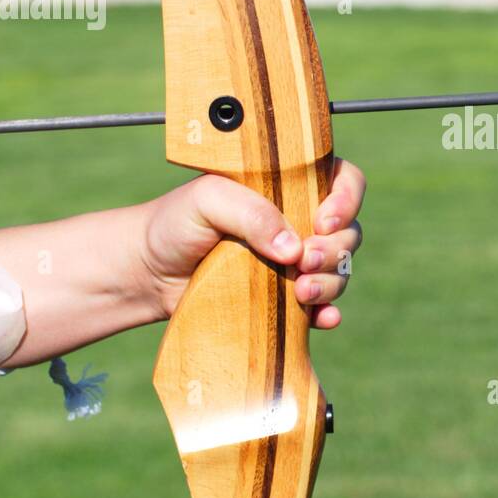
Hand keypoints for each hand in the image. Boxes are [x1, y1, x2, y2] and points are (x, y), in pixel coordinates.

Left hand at [138, 161, 364, 328]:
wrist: (149, 272)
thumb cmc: (176, 223)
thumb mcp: (207, 200)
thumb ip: (250, 213)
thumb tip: (292, 248)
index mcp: (288, 186)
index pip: (342, 180)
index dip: (347, 199)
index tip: (323, 221)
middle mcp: (300, 221)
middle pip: (348, 231)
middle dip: (335, 248)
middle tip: (304, 260)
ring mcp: (296, 261)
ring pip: (340, 269)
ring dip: (331, 281)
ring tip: (301, 292)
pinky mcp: (287, 297)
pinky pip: (323, 305)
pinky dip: (328, 312)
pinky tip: (322, 318)